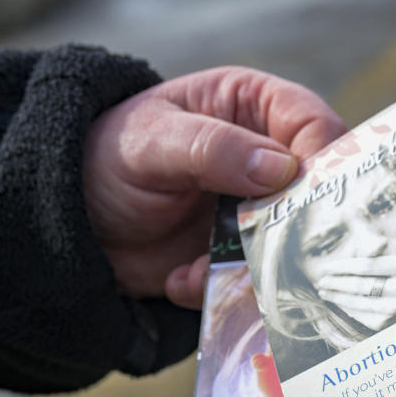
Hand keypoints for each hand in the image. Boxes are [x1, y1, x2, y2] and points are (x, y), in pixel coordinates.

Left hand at [83, 67, 343, 305]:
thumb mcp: (151, 143)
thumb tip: (281, 167)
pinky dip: (224, 289)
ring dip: (250, 269)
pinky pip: (257, 280)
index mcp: (253, 106)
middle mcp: (266, 158)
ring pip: (289, 244)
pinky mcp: (242, 257)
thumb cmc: (107, 157)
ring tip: (195, 273)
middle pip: (313, 192)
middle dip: (288, 228)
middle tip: (256, 250)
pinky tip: (180, 281)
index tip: (308, 197)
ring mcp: (257, 212)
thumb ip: (213, 148)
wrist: (73, 220)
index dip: (322, 159)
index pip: (311, 124)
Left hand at [315, 205, 395, 330]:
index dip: (346, 266)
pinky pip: (362, 315)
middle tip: (320, 279)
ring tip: (323, 290)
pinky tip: (336, 301)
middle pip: (361, 286)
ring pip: (359, 302)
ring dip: (337, 296)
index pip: (371, 266)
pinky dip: (347, 308)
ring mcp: (395, 310)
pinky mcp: (389, 324)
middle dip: (337, 282)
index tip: (329, 266)